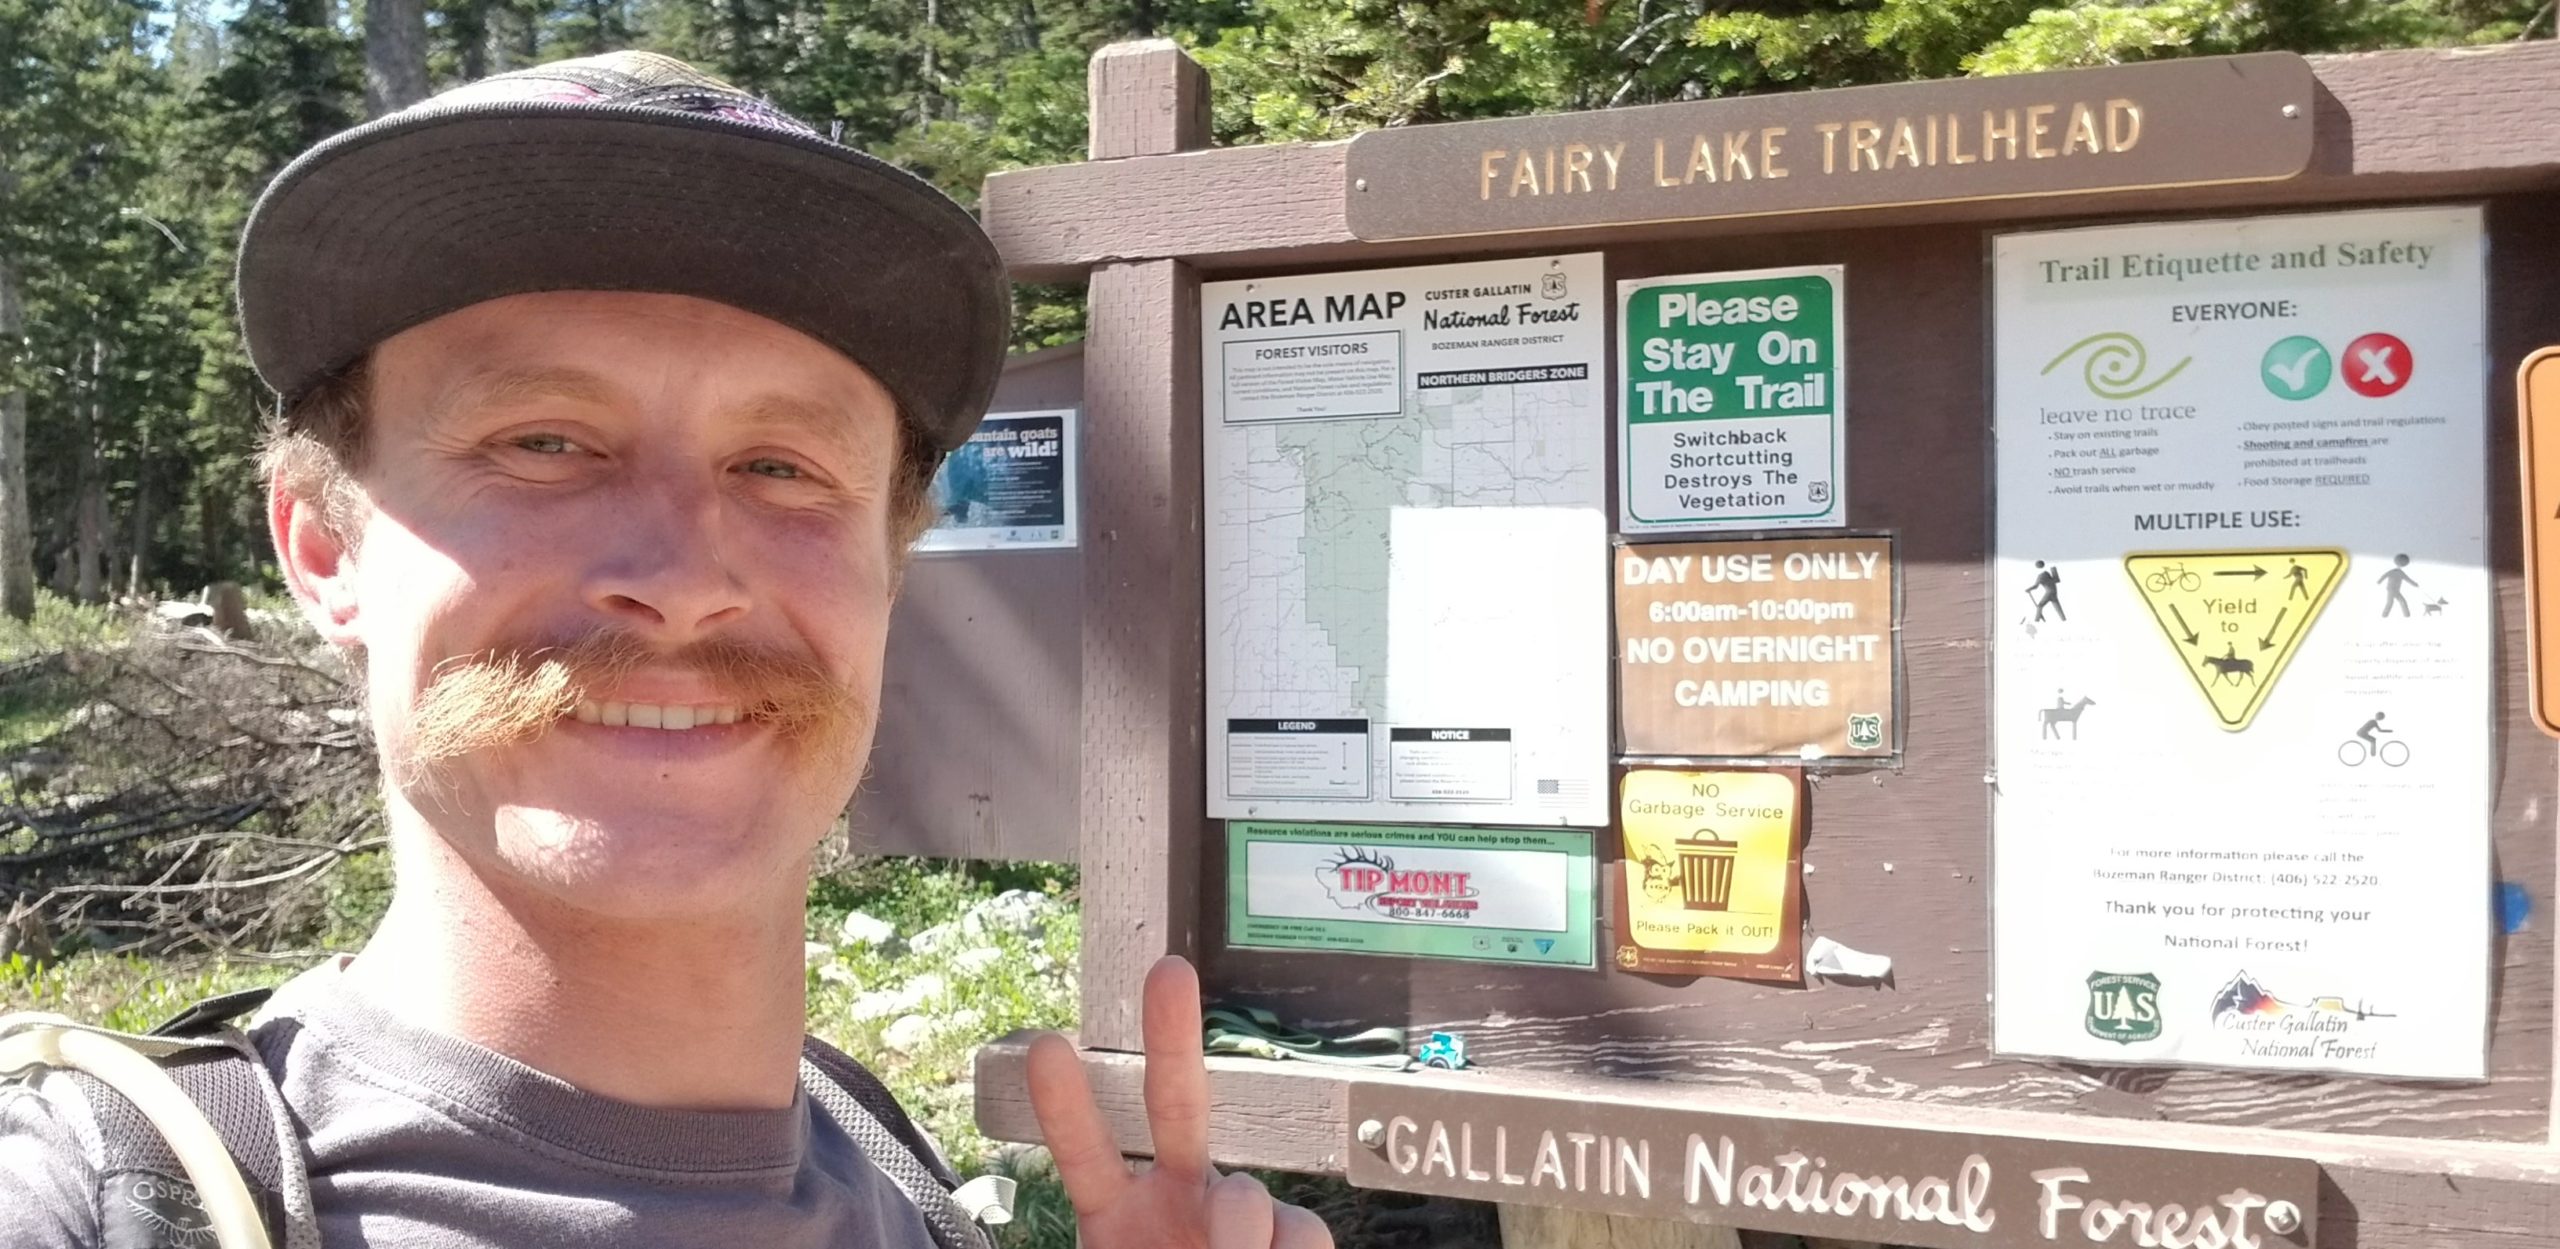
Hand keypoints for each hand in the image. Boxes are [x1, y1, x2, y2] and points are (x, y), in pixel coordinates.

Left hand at [1025, 956, 1333, 1248]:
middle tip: (1167, 968)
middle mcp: (1179, 1203)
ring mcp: (1237, 1224)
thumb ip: (1130, 1248)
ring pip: (1247, 1198)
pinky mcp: (1293, 1248)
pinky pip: (1302, 1237)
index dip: (1069, 1107)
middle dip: (1173, 1035)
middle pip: (1176, 1105)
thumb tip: (1237, 1211)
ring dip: (1235, 1233)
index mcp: (1115, 1221)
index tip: (1043, 1047)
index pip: (1087, 1154)